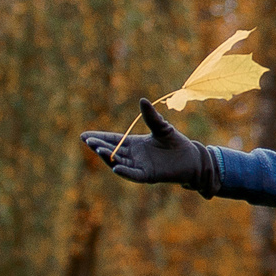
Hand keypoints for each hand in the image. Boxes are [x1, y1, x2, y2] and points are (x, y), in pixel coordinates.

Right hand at [81, 99, 206, 187]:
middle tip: (87, 140)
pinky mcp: (148, 176)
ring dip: (108, 157)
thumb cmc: (175, 143)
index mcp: (134, 144)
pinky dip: (125, 171)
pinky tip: (115, 167)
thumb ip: (151, 116)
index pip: (113, 140)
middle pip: (112, 151)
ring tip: (98, 149)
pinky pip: (133, 174)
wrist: (190, 158)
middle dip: (99, 146)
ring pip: (119, 162)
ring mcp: (139, 167)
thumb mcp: (161, 127)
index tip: (84, 136)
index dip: (99, 138)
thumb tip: (142, 100)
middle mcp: (133, 156)